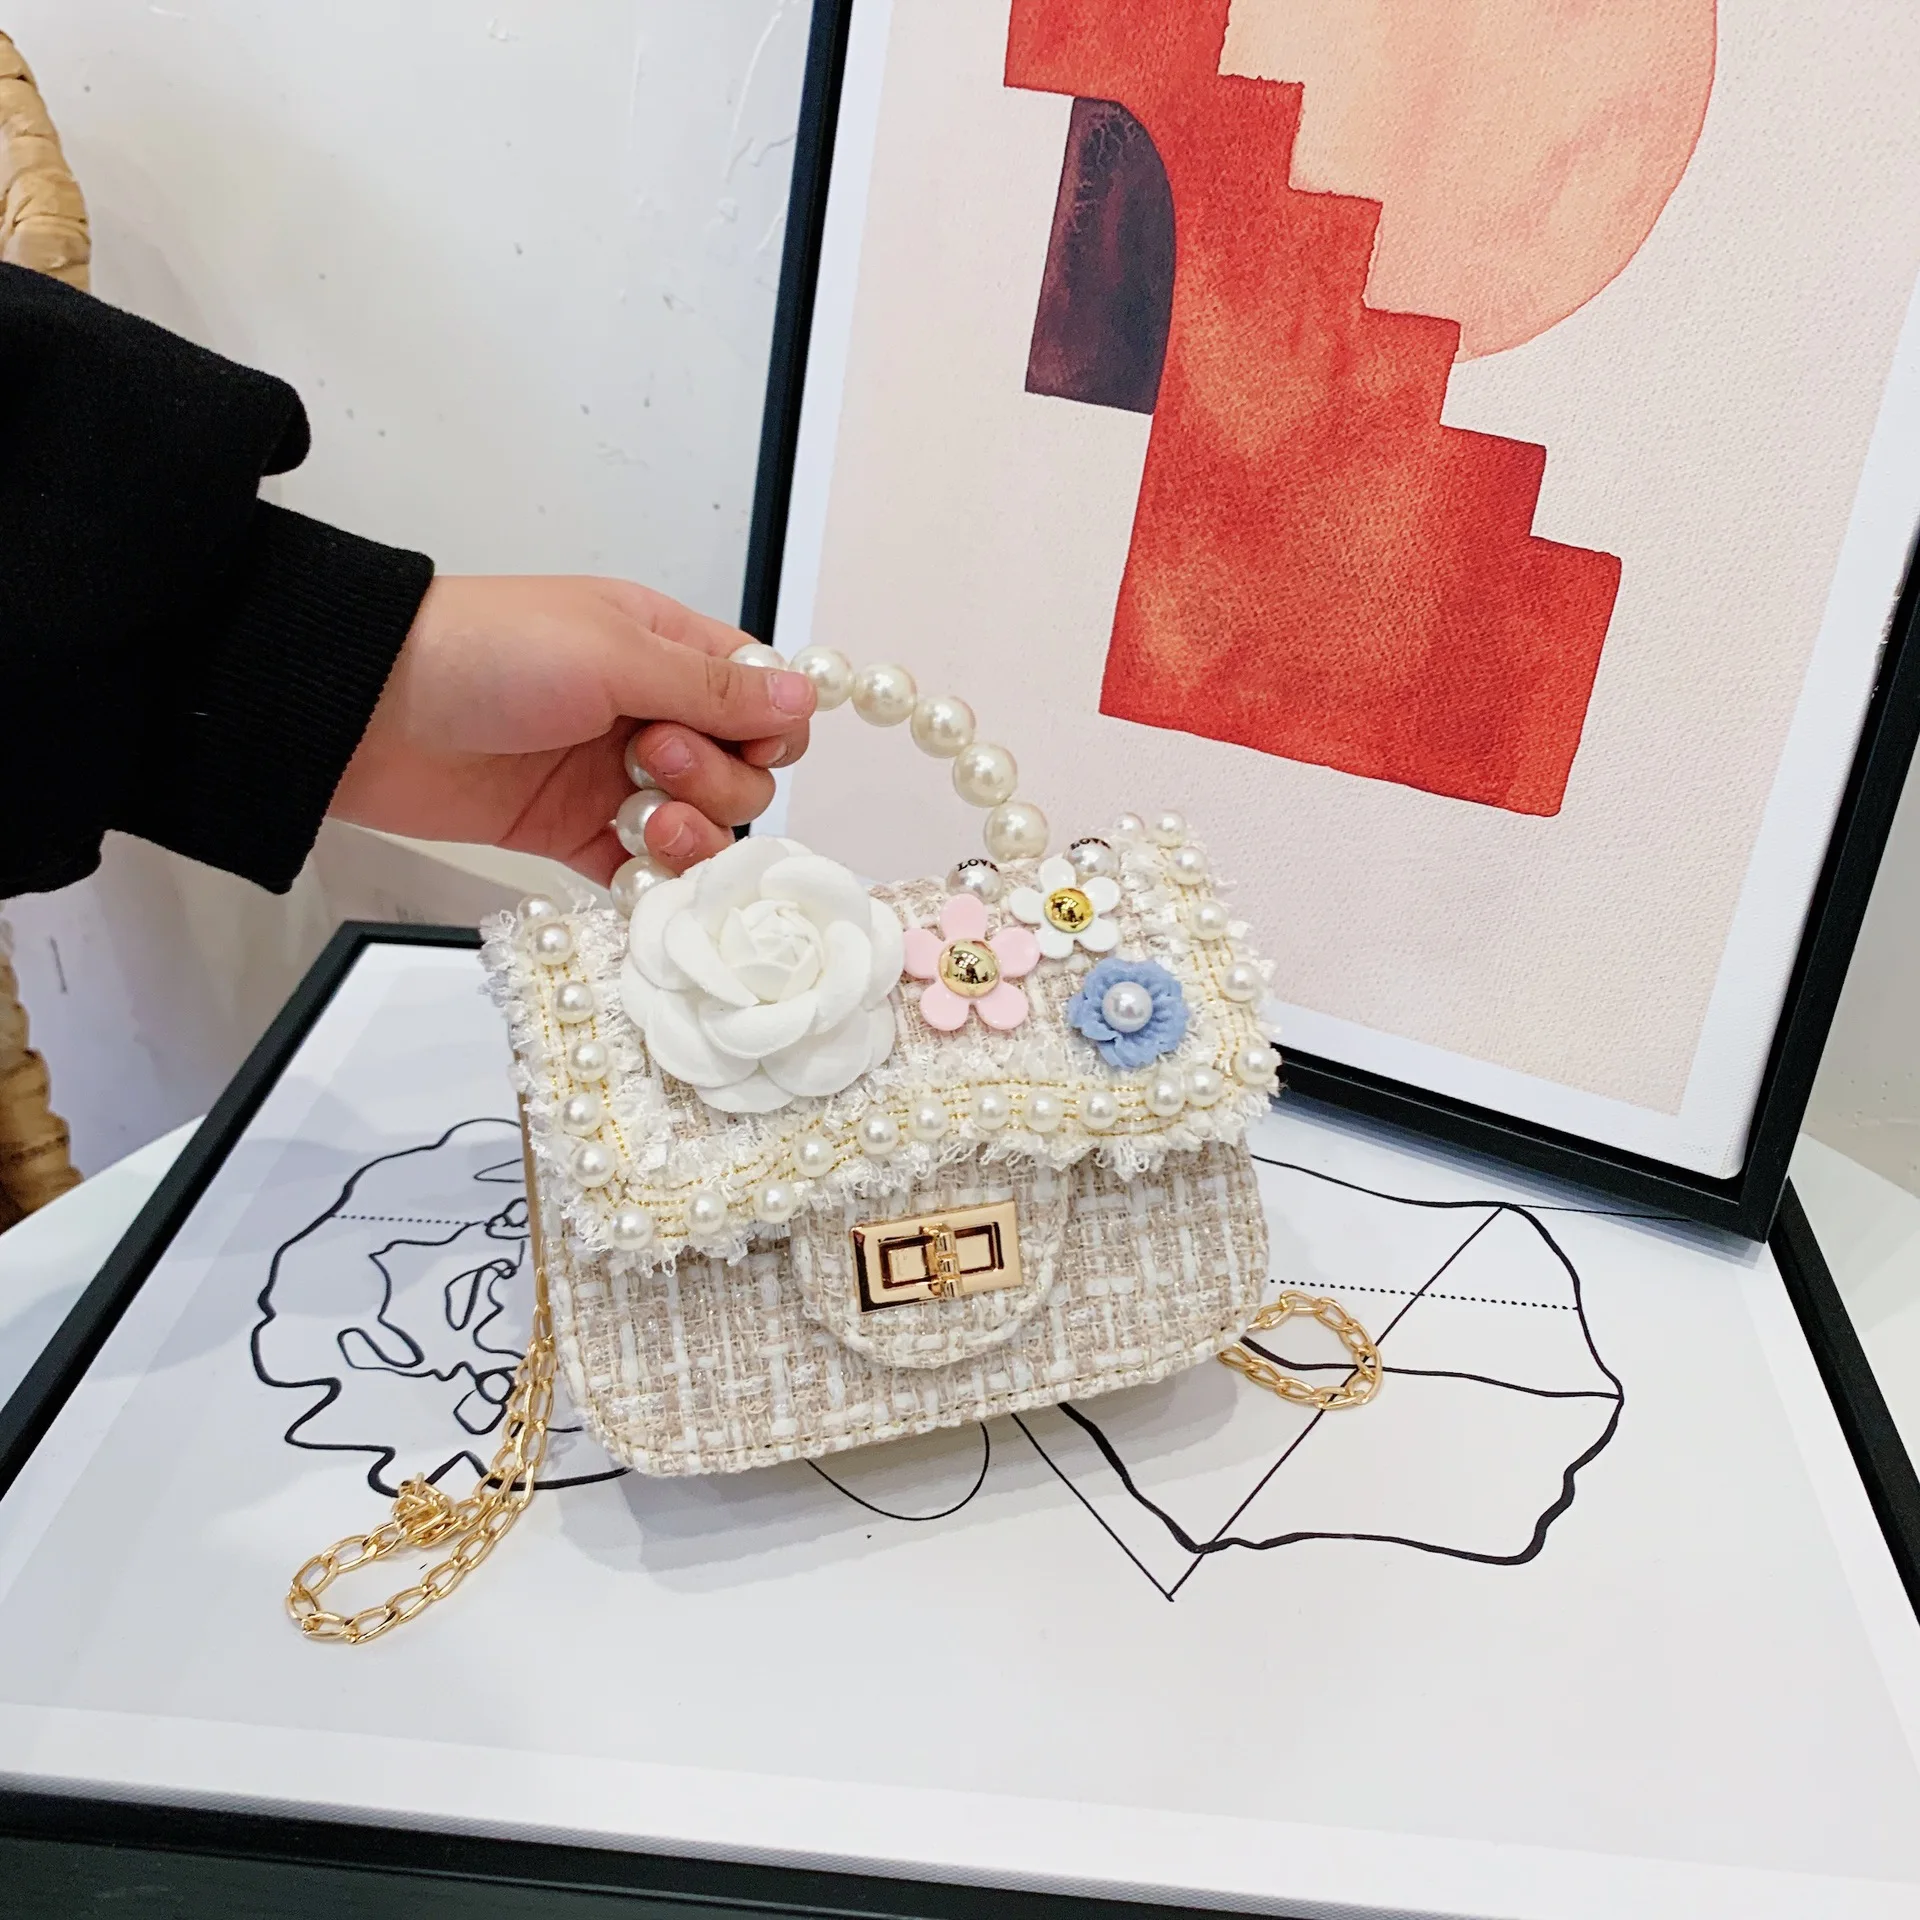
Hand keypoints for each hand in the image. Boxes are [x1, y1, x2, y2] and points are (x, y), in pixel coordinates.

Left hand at [329, 576, 814, 882]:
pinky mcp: (575, 835)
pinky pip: (646, 871)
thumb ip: (714, 689)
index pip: (761, 697)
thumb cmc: (486, 652)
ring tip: (639, 820)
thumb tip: (807, 696)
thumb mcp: (614, 654)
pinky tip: (641, 870)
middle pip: (743, 771)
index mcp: (664, 648)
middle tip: (651, 759)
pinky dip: (657, 879)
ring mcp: (615, 778)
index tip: (740, 738)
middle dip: (718, 779)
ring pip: (703, 827)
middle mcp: (650, 713)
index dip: (769, 729)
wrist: (367, 710)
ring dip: (692, 832)